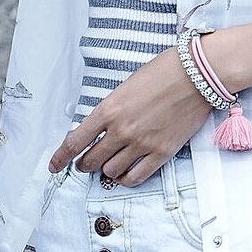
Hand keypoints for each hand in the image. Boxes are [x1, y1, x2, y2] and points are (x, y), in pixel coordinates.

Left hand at [48, 48, 213, 185]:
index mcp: (108, 110)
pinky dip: (126, 178)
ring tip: (110, 165)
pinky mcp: (161, 153)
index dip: (60, 158)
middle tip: (85, 164)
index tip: (54, 166)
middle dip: (84, 164)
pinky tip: (125, 174)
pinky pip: (136, 177)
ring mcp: (141, 144)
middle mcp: (121, 130)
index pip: (75, 141)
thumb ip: (111, 110)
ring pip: (111, 171)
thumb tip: (102, 129)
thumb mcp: (125, 87)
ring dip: (106, 170)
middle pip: (91, 160)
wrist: (196, 76)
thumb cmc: (162, 73)